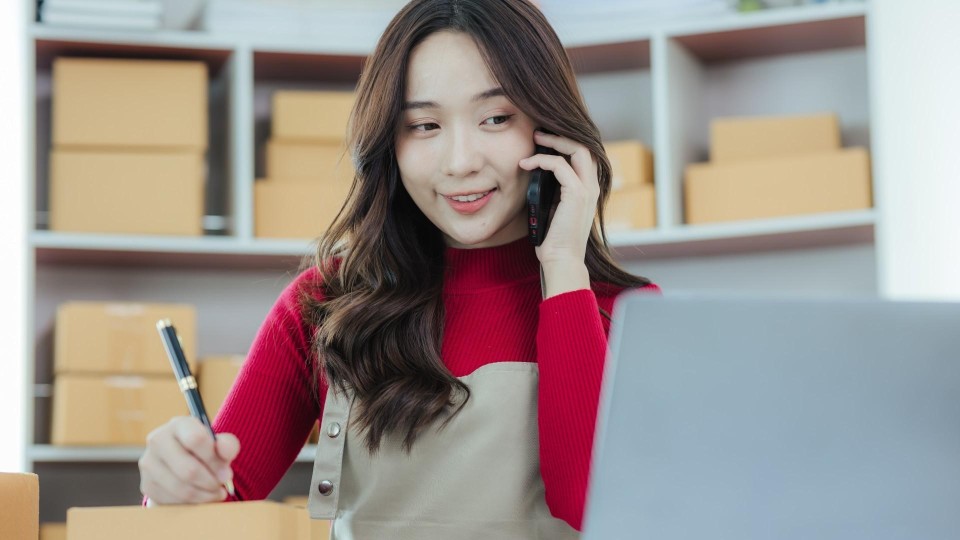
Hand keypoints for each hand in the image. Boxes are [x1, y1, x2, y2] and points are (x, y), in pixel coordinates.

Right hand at [139, 416, 239, 503]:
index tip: (227, 473)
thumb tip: (225, 450)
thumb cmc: (204, 450)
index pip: (196, 440)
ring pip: (181, 488)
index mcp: (178, 425)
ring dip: (204, 495)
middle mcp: (158, 440)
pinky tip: (201, 497)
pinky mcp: (147, 484)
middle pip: (188, 470)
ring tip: (216, 493)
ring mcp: (149, 463)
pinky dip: (191, 503)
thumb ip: (227, 445)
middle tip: (222, 486)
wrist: (182, 462)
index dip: (214, 460)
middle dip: (211, 482)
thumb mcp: (219, 444)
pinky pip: (172, 501)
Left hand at [518, 130, 597, 296]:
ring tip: (534, 139)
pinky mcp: (577, 194)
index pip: (584, 154)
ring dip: (554, 141)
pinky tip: (526, 165)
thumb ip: (552, 190)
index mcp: (588, 189)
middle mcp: (592, 186)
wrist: (561, 260)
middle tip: (538, 133)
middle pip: (584, 145)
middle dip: (561, 134)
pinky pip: (560, 165)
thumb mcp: (553, 207)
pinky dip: (542, 160)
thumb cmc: (553, 238)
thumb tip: (537, 173)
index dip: (566, 141)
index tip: (544, 139)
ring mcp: (587, 189)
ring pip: (578, 149)